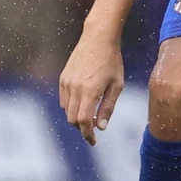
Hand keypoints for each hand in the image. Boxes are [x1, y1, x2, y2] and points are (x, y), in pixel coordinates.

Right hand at [59, 31, 124, 145]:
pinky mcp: (63, 78)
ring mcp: (66, 83)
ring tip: (90, 115)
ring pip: (67, 111)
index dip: (88, 134)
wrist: (98, 38)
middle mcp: (75, 88)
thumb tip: (101, 127)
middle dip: (82, 128)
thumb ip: (108, 107)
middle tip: (94, 129)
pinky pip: (64, 100)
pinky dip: (71, 107)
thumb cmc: (112, 61)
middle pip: (73, 119)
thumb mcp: (117, 85)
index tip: (93, 141)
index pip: (84, 121)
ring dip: (77, 118)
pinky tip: (83, 103)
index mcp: (90, 91)